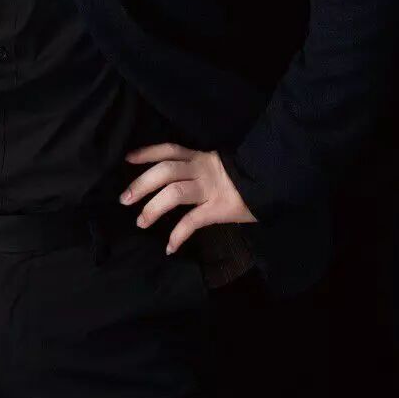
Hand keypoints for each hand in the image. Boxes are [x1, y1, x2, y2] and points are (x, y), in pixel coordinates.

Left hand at [120, 141, 257, 254]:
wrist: (273, 182)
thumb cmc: (245, 177)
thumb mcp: (220, 165)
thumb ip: (200, 168)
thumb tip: (176, 178)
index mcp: (200, 157)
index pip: (169, 150)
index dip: (147, 153)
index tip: (128, 159)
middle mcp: (201, 169)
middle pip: (165, 171)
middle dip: (142, 184)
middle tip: (125, 198)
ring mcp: (209, 189)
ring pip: (174, 194)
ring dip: (153, 208)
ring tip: (141, 222)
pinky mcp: (218, 209)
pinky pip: (192, 221)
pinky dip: (178, 235)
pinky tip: (169, 247)